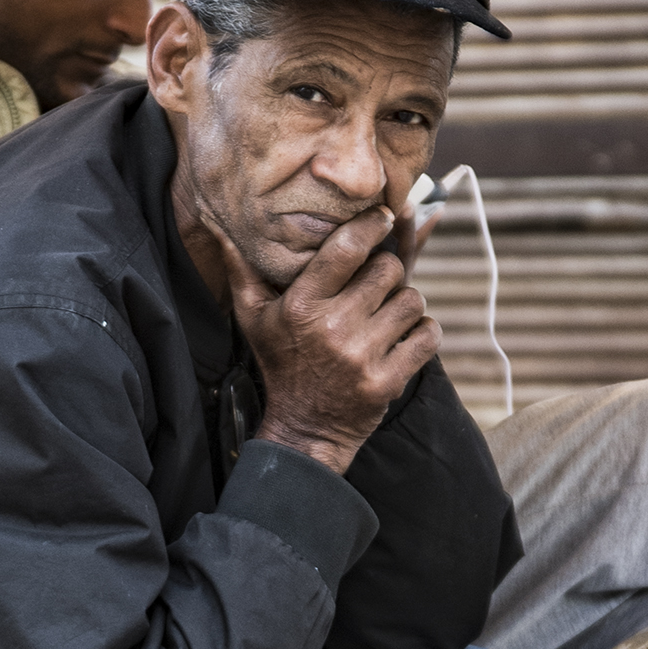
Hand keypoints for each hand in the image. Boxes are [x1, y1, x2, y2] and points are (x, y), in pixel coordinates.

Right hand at [218, 206, 439, 475]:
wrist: (304, 431)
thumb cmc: (280, 364)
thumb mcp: (253, 318)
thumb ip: (241, 270)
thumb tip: (220, 226)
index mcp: (301, 305)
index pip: (347, 248)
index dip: (373, 225)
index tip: (383, 218)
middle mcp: (333, 328)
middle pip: (388, 269)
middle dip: (388, 271)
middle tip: (377, 283)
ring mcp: (362, 357)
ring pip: (412, 300)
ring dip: (405, 303)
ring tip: (387, 312)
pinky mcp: (387, 381)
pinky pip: (427, 335)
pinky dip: (423, 332)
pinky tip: (404, 336)